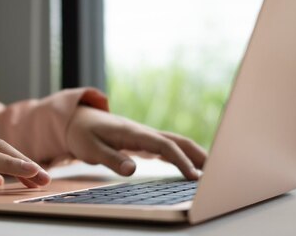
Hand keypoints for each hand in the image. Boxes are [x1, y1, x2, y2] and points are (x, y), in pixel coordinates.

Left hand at [66, 106, 206, 179]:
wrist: (77, 119)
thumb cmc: (83, 134)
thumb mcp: (91, 148)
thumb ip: (111, 159)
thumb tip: (132, 170)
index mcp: (132, 132)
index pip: (163, 146)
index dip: (180, 161)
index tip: (194, 177)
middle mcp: (143, 132)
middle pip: (177, 141)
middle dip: (198, 155)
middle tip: (218, 172)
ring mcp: (145, 135)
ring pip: (176, 142)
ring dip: (194, 155)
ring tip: (213, 172)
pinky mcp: (143, 140)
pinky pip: (168, 147)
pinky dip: (183, 156)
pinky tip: (191, 168)